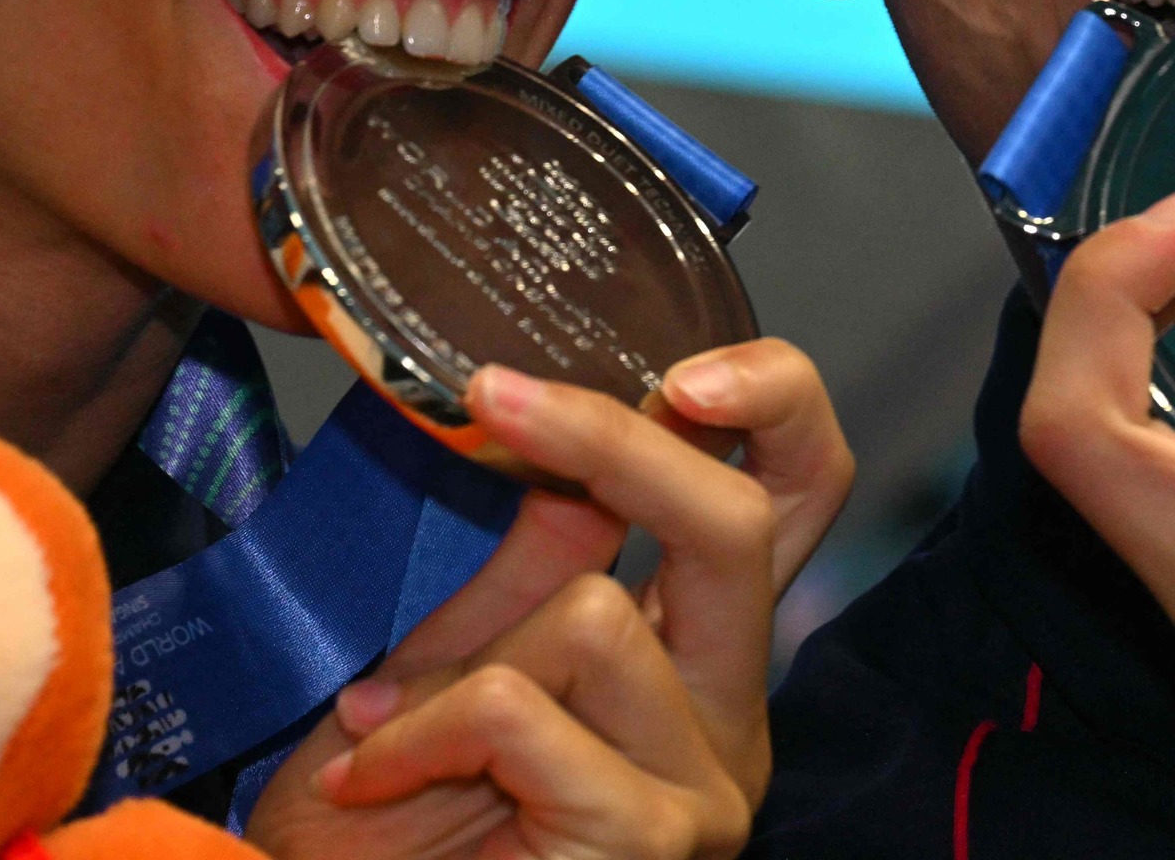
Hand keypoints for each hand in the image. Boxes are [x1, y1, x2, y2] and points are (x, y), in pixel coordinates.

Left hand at [244, 341, 850, 856]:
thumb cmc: (392, 828)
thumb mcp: (456, 658)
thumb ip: (525, 561)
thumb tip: (551, 414)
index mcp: (702, 649)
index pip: (801, 488)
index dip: (773, 400)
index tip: (673, 363)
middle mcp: (731, 713)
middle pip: (742, 521)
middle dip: (615, 439)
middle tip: (494, 395)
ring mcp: (707, 785)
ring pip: (596, 615)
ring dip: (456, 660)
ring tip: (383, 730)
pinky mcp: (652, 839)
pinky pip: (524, 709)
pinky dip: (425, 729)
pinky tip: (372, 775)